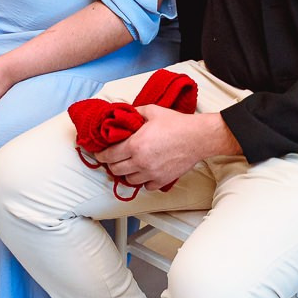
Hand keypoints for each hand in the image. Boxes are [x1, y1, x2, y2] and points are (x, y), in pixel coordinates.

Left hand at [95, 106, 231, 191]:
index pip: (109, 156)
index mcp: (135, 145)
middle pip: (116, 170)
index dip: (102, 155)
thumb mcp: (152, 111)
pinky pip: (146, 186)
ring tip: (129, 165)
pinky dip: (143, 181)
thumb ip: (135, 112)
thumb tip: (125, 114)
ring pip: (129, 180)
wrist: (197, 137)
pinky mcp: (162, 180)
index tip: (100, 154)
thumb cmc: (176, 123)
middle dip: (112, 164)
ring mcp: (151, 173)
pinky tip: (145, 172)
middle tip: (113, 158)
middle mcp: (140, 162)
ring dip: (126, 173)